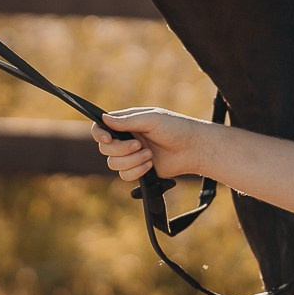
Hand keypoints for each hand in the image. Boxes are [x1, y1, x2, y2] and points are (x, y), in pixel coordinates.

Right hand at [94, 106, 211, 181]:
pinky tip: (150, 165)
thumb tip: (104, 119)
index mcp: (127, 122)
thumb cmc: (176, 128)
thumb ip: (127, 121)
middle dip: (121, 149)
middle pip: (105, 148)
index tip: (108, 139)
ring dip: (131, 161)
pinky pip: (125, 175)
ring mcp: (131, 155)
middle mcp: (126, 138)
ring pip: (113, 164)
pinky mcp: (138, 169)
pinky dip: (136, 171)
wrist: (193, 149)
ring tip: (149, 155)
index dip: (100, 134)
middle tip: (139, 145)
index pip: (101, 127)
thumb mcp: (152, 120)